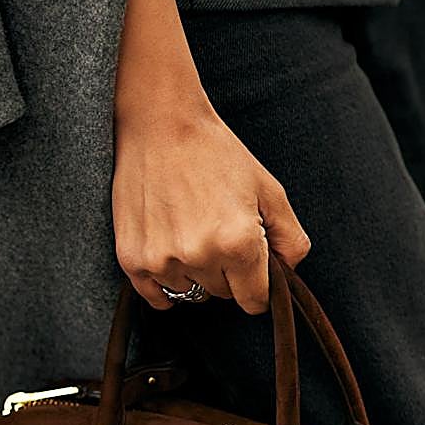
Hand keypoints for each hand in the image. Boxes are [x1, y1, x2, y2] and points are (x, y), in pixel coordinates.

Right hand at [111, 91, 310, 313]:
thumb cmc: (217, 153)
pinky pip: (157, 298)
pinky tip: (170, 249)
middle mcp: (200, 256)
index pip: (255, 302)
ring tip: (189, 229)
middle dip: (227, 272)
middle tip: (217, 230)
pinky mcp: (132, 259)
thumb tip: (288, 274)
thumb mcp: (270, 190)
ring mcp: (162, 260)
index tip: (251, 265)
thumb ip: (291, 239)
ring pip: (191, 293)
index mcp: (239, 243)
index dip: (258, 285)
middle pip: (223, 295)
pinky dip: (166, 283)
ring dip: (195, 272)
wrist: (159, 123)